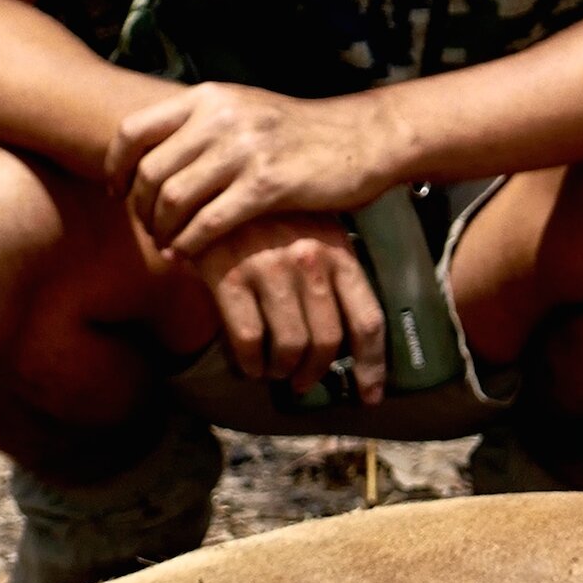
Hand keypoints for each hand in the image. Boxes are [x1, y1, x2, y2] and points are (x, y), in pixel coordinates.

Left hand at [105, 80, 388, 253]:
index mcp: (207, 98)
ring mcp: (244, 150)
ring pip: (174, 199)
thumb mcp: (243, 111)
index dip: (115, 167)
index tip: (116, 193)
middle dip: (139, 209)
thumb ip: (200, 126)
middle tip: (147, 228)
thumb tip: (152, 154)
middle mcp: (220, 118)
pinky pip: (209, 222)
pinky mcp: (267, 185)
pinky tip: (188, 256)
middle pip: (149, 172)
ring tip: (167, 244)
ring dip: (162, 230)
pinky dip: (190, 244)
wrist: (361, 138)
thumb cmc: (299, 134)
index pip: (133, 130)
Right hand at [188, 213, 392, 401]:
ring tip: (273, 370)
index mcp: (339, 251)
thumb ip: (333, 273)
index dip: (372, 367)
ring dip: (281, 370)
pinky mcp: (230, 276)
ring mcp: (270, 268)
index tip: (369, 396)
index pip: (368, 321)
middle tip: (302, 381)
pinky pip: (248, 339)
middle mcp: (310, 260)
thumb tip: (345, 338)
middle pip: (327, 341)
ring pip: (289, 346)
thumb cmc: (268, 215)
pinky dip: (250, 363)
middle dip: (315, 372)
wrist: (211, 186)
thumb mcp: (314, 230)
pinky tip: (248, 363)